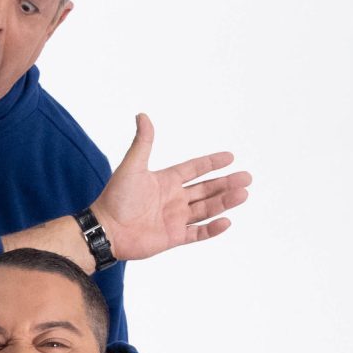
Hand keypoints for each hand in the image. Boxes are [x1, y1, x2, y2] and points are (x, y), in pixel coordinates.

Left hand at [88, 116, 250, 258]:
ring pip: (206, 209)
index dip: (211, 163)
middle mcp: (173, 199)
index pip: (194, 169)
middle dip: (226, 183)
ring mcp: (174, 218)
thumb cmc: (115, 197)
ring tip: (243, 194)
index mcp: (165, 181)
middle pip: (206, 189)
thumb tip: (143, 115)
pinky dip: (212, 229)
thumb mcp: (132, 166)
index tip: (230, 157)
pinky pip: (197, 233)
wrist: (106, 229)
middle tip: (247, 177)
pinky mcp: (172, 237)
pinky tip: (226, 221)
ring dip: (225, 202)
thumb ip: (143, 142)